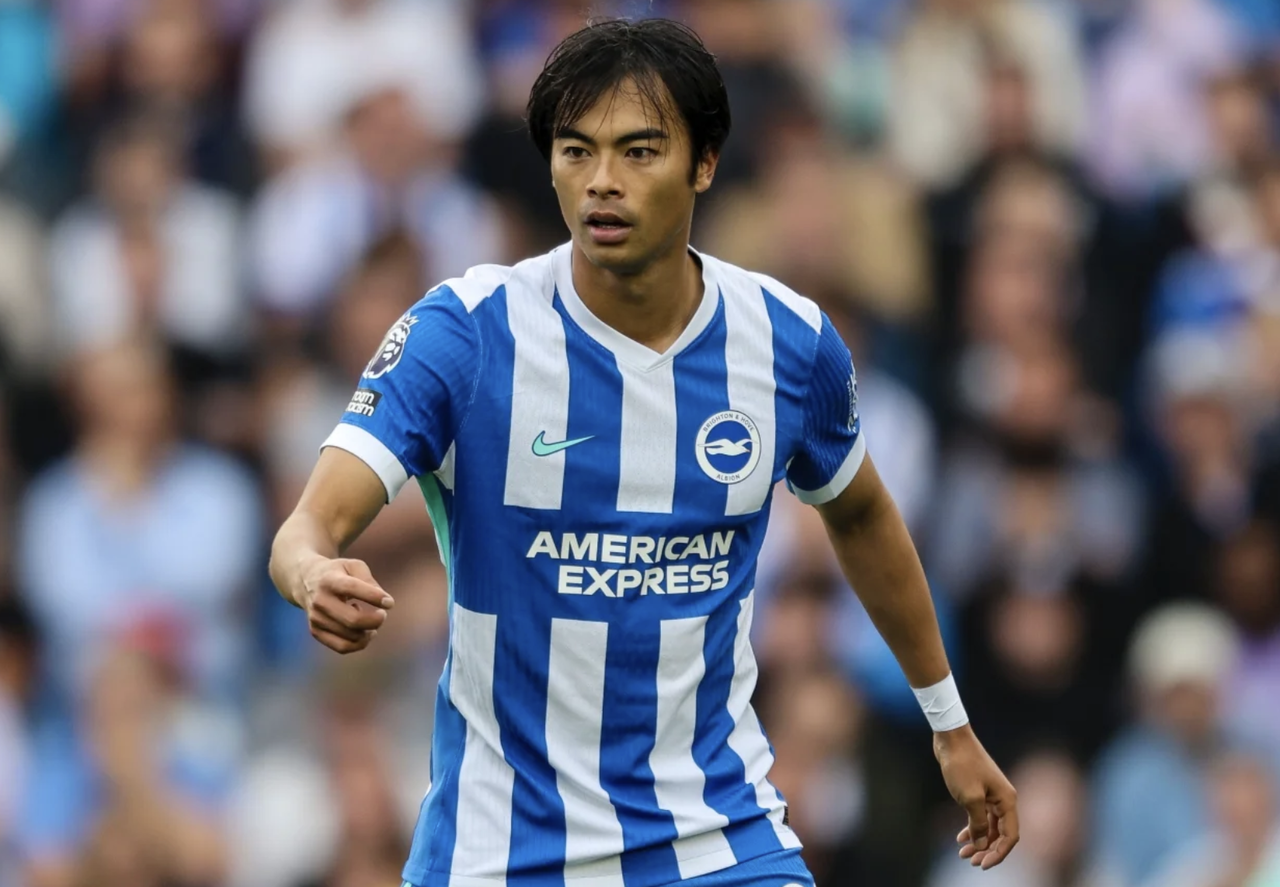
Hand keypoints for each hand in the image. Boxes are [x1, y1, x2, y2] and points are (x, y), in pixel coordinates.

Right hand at [298, 556, 394, 653]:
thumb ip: (370, 581)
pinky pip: (342, 647)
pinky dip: (359, 644)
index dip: (374, 597)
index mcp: (329, 580)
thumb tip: (386, 602)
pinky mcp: (316, 631)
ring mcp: (316, 618)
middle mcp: (320, 600)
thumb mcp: (354, 566)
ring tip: (371, 621)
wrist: (305, 581)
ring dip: (368, 631)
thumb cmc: (338, 573)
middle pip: (353, 620)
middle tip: (383, 615)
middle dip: (376, 620)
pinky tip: (364, 632)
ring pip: (350, 636)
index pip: (352, 588)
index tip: (389, 602)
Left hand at [934, 726, 1018, 869]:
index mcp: (1007, 801)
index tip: (982, 864)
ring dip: (978, 841)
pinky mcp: (979, 792)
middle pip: (1000, 833)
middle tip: (969, 861)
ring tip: (962, 854)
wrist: (951, 738)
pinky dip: (972, 828)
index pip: (1010, 836)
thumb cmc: (962, 765)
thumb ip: (977, 824)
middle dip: (986, 849)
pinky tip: (960, 838)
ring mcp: (991, 796)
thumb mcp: (970, 798)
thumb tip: (980, 845)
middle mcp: (1003, 800)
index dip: (999, 853)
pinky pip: (980, 817)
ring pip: (989, 826)